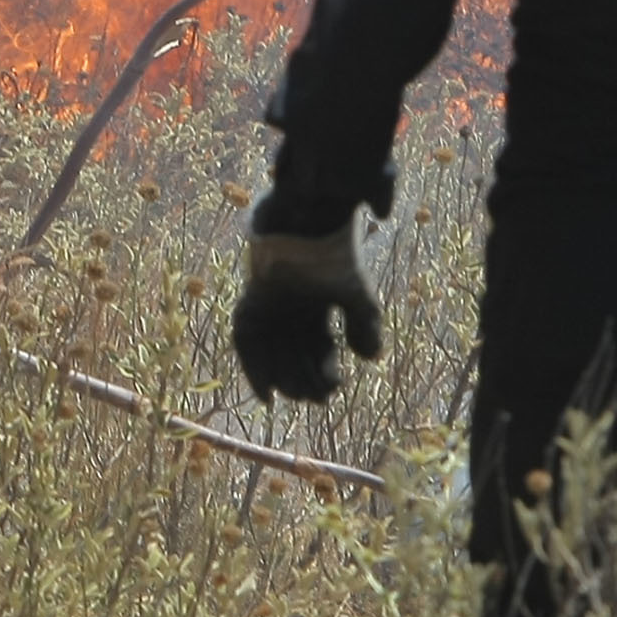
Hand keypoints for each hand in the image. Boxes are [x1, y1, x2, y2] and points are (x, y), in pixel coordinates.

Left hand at [230, 222, 382, 404]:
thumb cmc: (335, 253)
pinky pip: (246, 341)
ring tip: (293, 396)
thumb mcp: (356, 294)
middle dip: (304, 380)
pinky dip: (253, 368)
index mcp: (316, 306)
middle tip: (315, 398)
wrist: (310, 219)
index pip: (319, 349)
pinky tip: (265, 391)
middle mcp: (291, 310)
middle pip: (294, 356)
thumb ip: (364, 325)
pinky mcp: (250, 301)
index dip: (325, 372)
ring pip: (270, 353)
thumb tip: (371, 360)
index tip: (331, 390)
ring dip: (281, 378)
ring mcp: (269, 306)